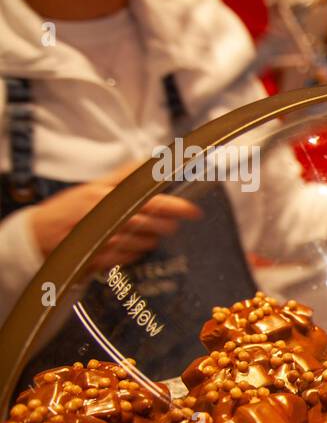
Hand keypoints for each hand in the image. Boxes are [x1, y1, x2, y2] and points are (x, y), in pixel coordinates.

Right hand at [28, 165, 202, 269]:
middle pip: (152, 225)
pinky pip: (131, 258)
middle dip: (165, 225)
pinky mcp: (102, 261)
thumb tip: (150, 162)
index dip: (175, 207)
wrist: (37, 237)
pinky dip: (133, 252)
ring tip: (138, 232)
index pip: (149, 202)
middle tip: (168, 222)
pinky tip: (125, 245)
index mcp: (105, 199)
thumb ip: (123, 176)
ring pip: (145, 243)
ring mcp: (104, 243)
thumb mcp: (93, 187)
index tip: (194, 211)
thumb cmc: (68, 210)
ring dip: (149, 238)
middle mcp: (106, 221)